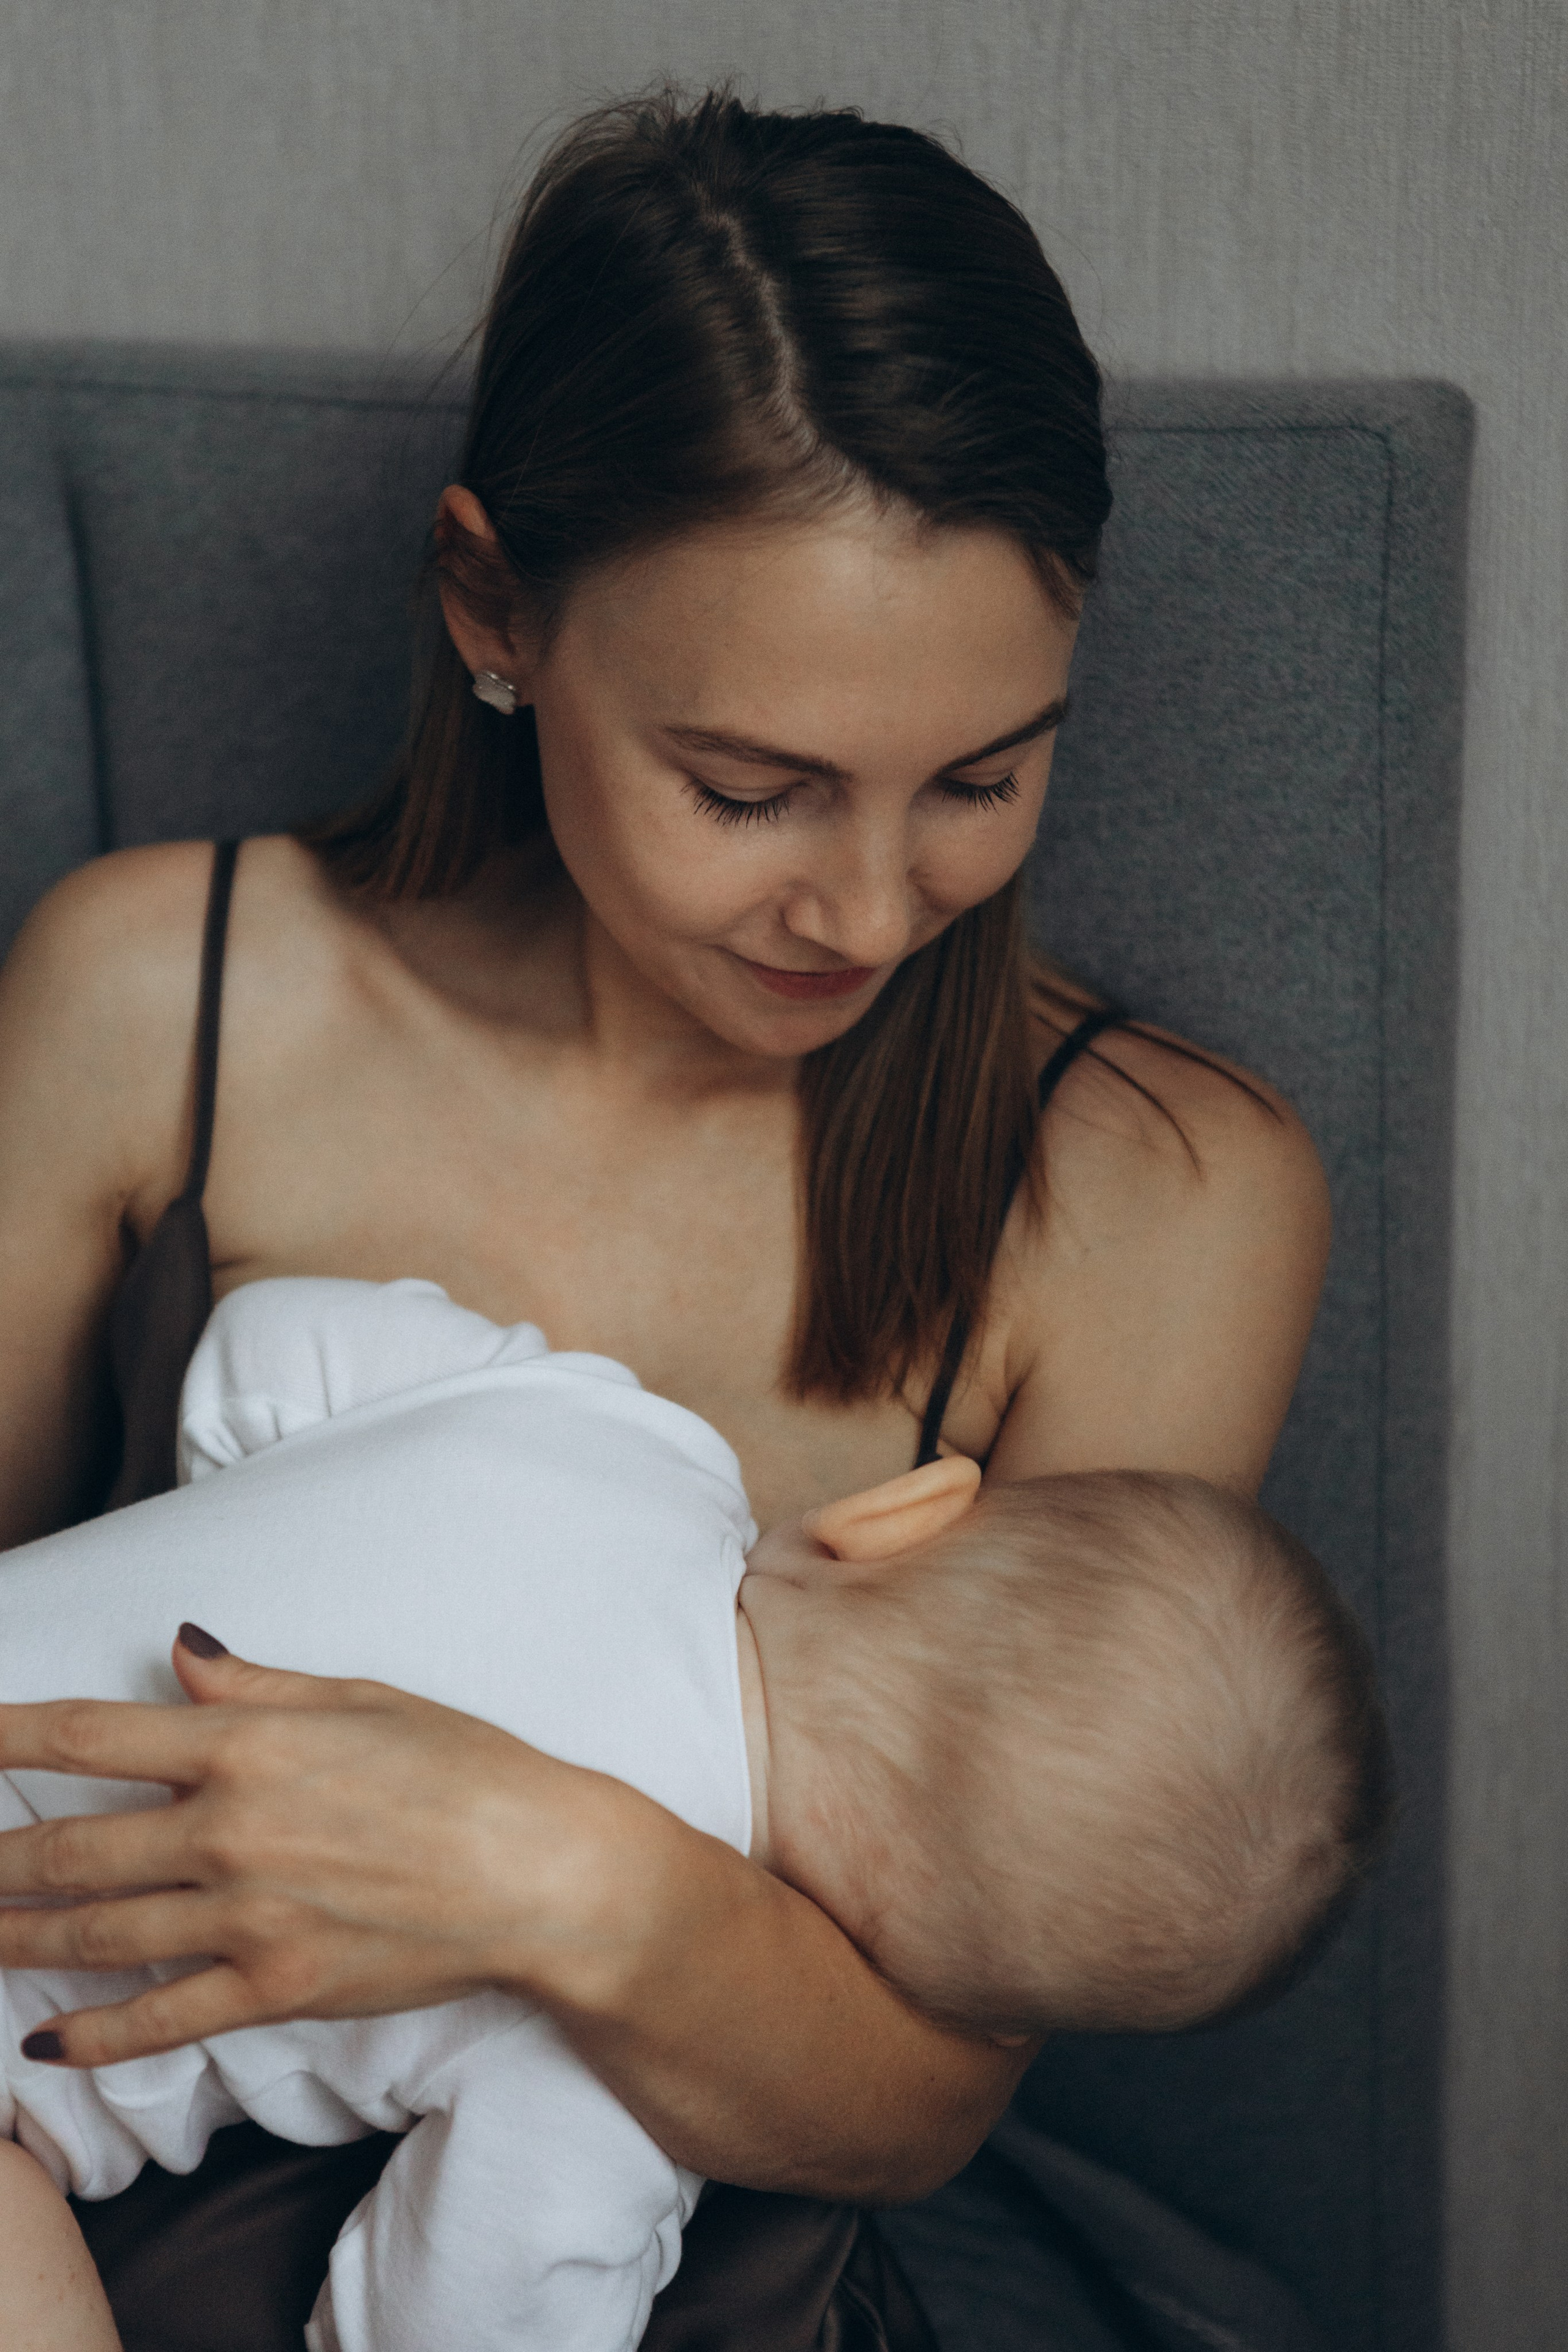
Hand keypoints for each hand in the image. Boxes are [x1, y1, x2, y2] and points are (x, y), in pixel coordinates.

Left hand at [0, 1630, 668, 2068]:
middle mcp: (230, 1832)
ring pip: (96, 1936)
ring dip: (16, 1940)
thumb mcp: (361, 1698)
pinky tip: (43, 2046)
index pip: (90, 1737)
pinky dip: (93, 2038)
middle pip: (70, 1849)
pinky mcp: (276, 1989)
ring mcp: (247, 1918)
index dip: (5, 1738)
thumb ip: (255, 1687)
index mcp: (247, 1747)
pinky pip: (160, 2019)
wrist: (541, 1869)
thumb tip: (181, 1653)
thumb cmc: (465, 1768)